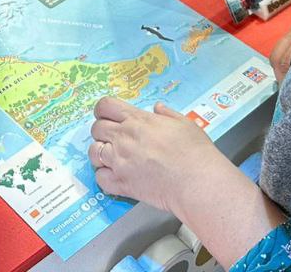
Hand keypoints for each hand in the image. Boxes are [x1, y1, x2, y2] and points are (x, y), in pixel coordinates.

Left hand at [87, 97, 223, 212]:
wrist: (197, 181)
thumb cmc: (195, 152)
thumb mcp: (184, 123)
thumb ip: (167, 114)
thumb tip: (158, 108)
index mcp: (138, 120)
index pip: (105, 106)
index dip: (102, 109)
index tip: (105, 114)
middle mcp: (124, 138)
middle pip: (96, 128)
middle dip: (101, 131)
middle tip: (112, 137)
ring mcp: (120, 162)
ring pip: (93, 153)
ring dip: (100, 153)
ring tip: (111, 157)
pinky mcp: (122, 184)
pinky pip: (100, 179)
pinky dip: (104, 177)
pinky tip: (113, 176)